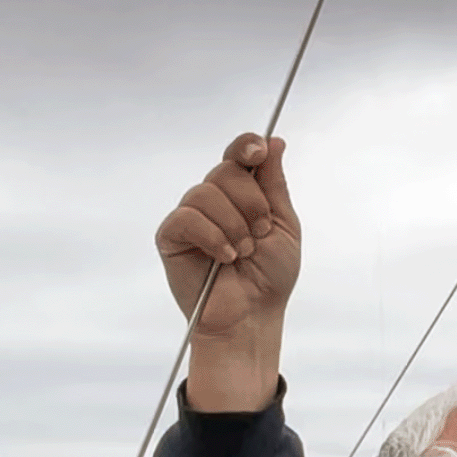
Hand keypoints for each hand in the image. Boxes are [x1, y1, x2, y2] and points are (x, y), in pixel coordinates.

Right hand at [156, 135, 300, 338]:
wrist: (253, 313)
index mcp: (241, 194)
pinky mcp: (171, 236)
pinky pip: (188, 218)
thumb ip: (274, 184)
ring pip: (206, 193)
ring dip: (234, 226)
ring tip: (243, 252)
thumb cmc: (270, 276)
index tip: (257, 151)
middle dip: (251, 203)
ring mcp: (190, 217)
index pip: (236, 156)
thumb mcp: (285, 225)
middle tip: (260, 232)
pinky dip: (213, 237)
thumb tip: (274, 143)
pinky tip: (225, 257)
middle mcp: (214, 201)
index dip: (245, 147)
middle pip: (225, 171)